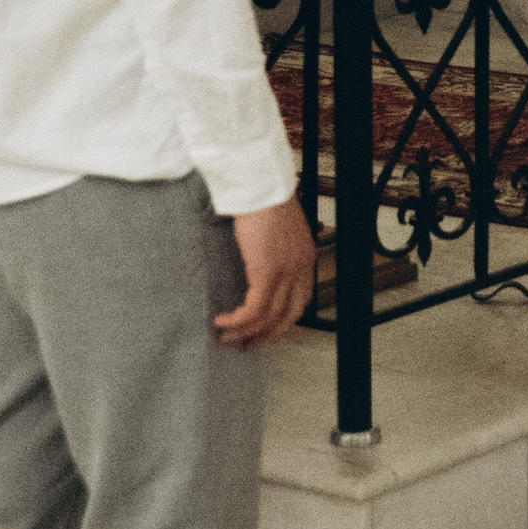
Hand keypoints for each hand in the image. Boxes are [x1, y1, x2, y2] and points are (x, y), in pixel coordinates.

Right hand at [214, 196, 317, 346]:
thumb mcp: (276, 228)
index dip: (281, 322)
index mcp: (304, 259)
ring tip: (225, 337)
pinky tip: (222, 321)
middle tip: (244, 345)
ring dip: (244, 332)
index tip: (262, 330)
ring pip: (268, 318)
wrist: (260, 183)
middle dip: (264, 336)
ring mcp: (286, 272)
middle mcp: (300, 269)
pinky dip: (238, 321)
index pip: (299, 302)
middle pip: (287, 318)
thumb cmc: (263, 197)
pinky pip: (254, 310)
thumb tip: (258, 259)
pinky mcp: (267, 272)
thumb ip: (273, 247)